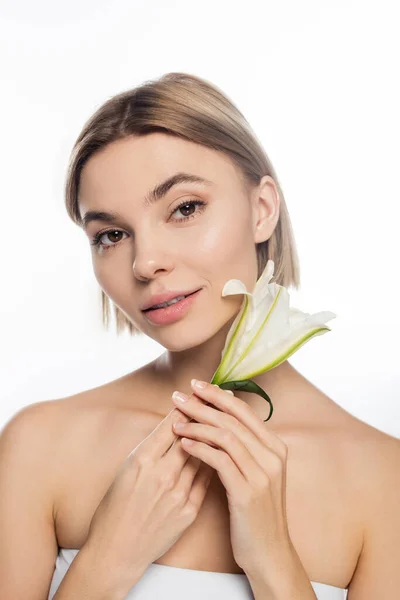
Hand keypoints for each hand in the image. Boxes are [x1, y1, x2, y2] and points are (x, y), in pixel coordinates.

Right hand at [84, 396, 214, 589]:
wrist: (116, 551)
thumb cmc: (114, 507)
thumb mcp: (125, 469)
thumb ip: (150, 448)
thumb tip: (172, 426)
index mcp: (142, 460)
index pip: (171, 424)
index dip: (186, 406)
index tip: (196, 392)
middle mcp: (162, 474)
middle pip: (191, 436)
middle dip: (205, 415)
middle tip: (218, 397)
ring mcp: (177, 493)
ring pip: (203, 455)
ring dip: (214, 436)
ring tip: (226, 419)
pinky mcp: (189, 510)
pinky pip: (206, 479)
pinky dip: (213, 462)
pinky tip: (222, 451)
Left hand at [171, 378, 290, 577]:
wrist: (270, 553)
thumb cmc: (256, 512)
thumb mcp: (258, 474)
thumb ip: (246, 448)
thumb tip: (220, 421)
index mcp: (275, 447)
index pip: (244, 410)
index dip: (218, 395)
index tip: (196, 386)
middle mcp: (272, 456)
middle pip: (232, 419)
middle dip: (202, 404)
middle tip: (178, 396)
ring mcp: (262, 474)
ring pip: (225, 436)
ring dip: (197, 424)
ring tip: (175, 420)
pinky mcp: (248, 492)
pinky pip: (220, 460)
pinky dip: (200, 447)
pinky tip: (183, 443)